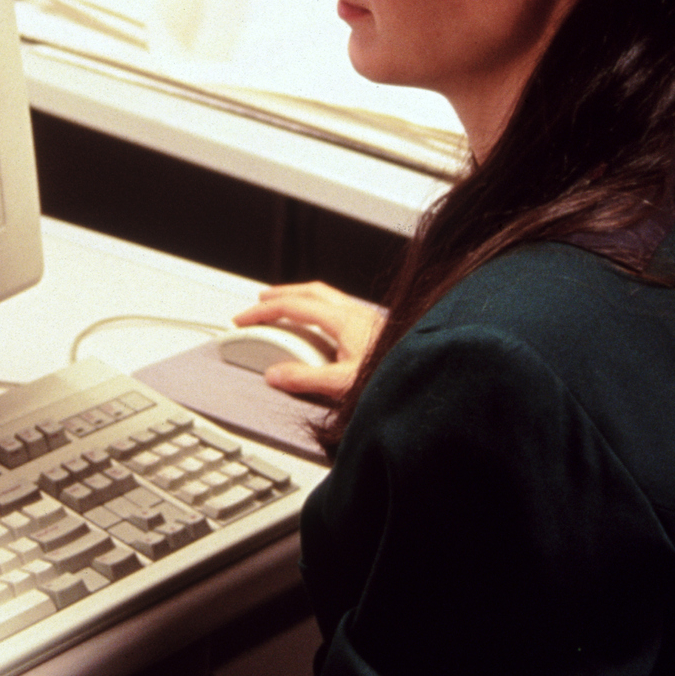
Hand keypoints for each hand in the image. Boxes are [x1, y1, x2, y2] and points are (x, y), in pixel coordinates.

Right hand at [232, 281, 384, 399]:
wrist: (431, 376)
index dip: (263, 311)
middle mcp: (357, 313)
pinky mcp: (376, 329)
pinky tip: (323, 328)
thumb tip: (275, 374)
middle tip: (259, 302)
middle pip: (310, 291)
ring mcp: (368, 319)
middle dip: (281, 293)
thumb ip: (305, 379)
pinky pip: (340, 308)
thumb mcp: (343, 385)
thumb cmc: (395, 378)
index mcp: (344, 320)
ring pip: (327, 296)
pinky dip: (320, 310)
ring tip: (286, 310)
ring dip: (301, 298)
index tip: (243, 319)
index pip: (293, 306)